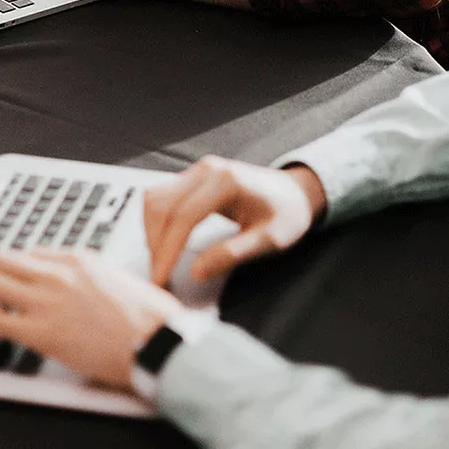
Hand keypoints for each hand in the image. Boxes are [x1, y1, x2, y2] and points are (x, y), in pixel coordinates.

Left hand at [0, 248, 186, 390]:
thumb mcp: (119, 277)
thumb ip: (94, 276)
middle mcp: (57, 274)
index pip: (31, 253)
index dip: (22, 270)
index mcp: (78, 259)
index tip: (22, 282)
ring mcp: (46, 301)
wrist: (154, 340)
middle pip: (2, 261)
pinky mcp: (41, 332)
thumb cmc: (148, 315)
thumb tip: (87, 286)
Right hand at [144, 156, 327, 286]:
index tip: (160, 278)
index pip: (184, 216)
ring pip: (156, 199)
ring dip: (151, 233)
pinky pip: (163, 196)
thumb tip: (196, 272)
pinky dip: (157, 222)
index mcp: (227, 181)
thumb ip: (232, 254)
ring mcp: (198, 170)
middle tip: (158, 279)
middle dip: (155, 245)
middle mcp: (207, 169)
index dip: (168, 250)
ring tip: (160, 264)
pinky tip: (163, 244)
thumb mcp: (268, 240)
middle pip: (162, 206)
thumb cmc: (287, 214)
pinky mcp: (194, 177)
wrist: (296, 192)